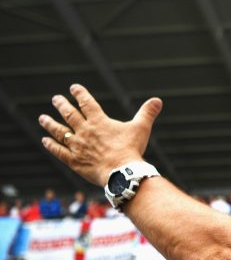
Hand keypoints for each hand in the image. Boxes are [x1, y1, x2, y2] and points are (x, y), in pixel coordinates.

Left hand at [39, 84, 161, 185]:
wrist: (121, 172)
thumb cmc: (131, 149)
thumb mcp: (141, 128)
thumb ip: (147, 113)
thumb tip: (157, 100)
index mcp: (99, 122)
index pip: (87, 103)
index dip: (80, 94)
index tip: (73, 88)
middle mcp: (85, 131)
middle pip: (69, 114)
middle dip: (62, 105)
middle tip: (56, 99)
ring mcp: (77, 146)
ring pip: (59, 132)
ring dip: (50, 123)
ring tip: (43, 118)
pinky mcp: (74, 161)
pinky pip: (59, 151)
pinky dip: (51, 145)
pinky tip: (45, 140)